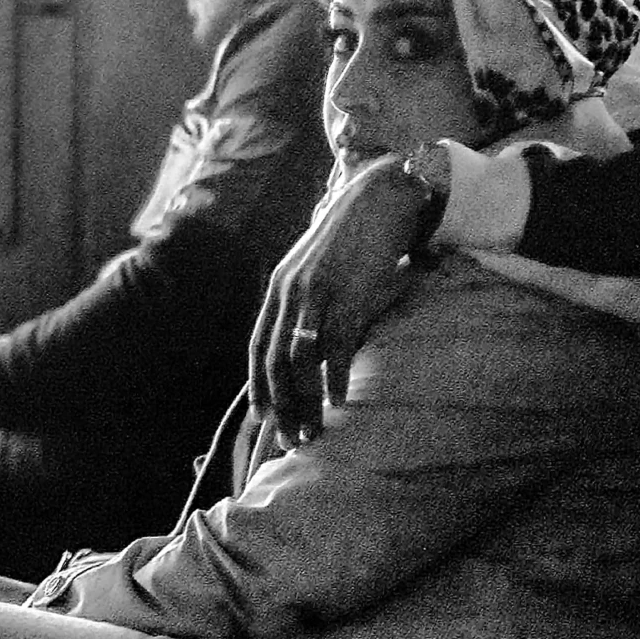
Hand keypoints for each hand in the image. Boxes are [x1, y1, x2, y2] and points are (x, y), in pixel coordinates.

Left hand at [250, 155, 433, 439]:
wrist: (381, 198)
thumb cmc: (354, 238)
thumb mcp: (316, 268)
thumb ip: (305, 300)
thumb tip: (306, 341)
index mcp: (278, 289)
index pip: (259, 347)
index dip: (258, 384)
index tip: (262, 418)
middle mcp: (289, 293)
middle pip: (276, 361)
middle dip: (281, 404)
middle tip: (290, 439)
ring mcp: (316, 294)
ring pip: (301, 359)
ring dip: (304, 401)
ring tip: (312, 431)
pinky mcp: (346, 294)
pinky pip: (334, 345)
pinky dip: (333, 377)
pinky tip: (336, 401)